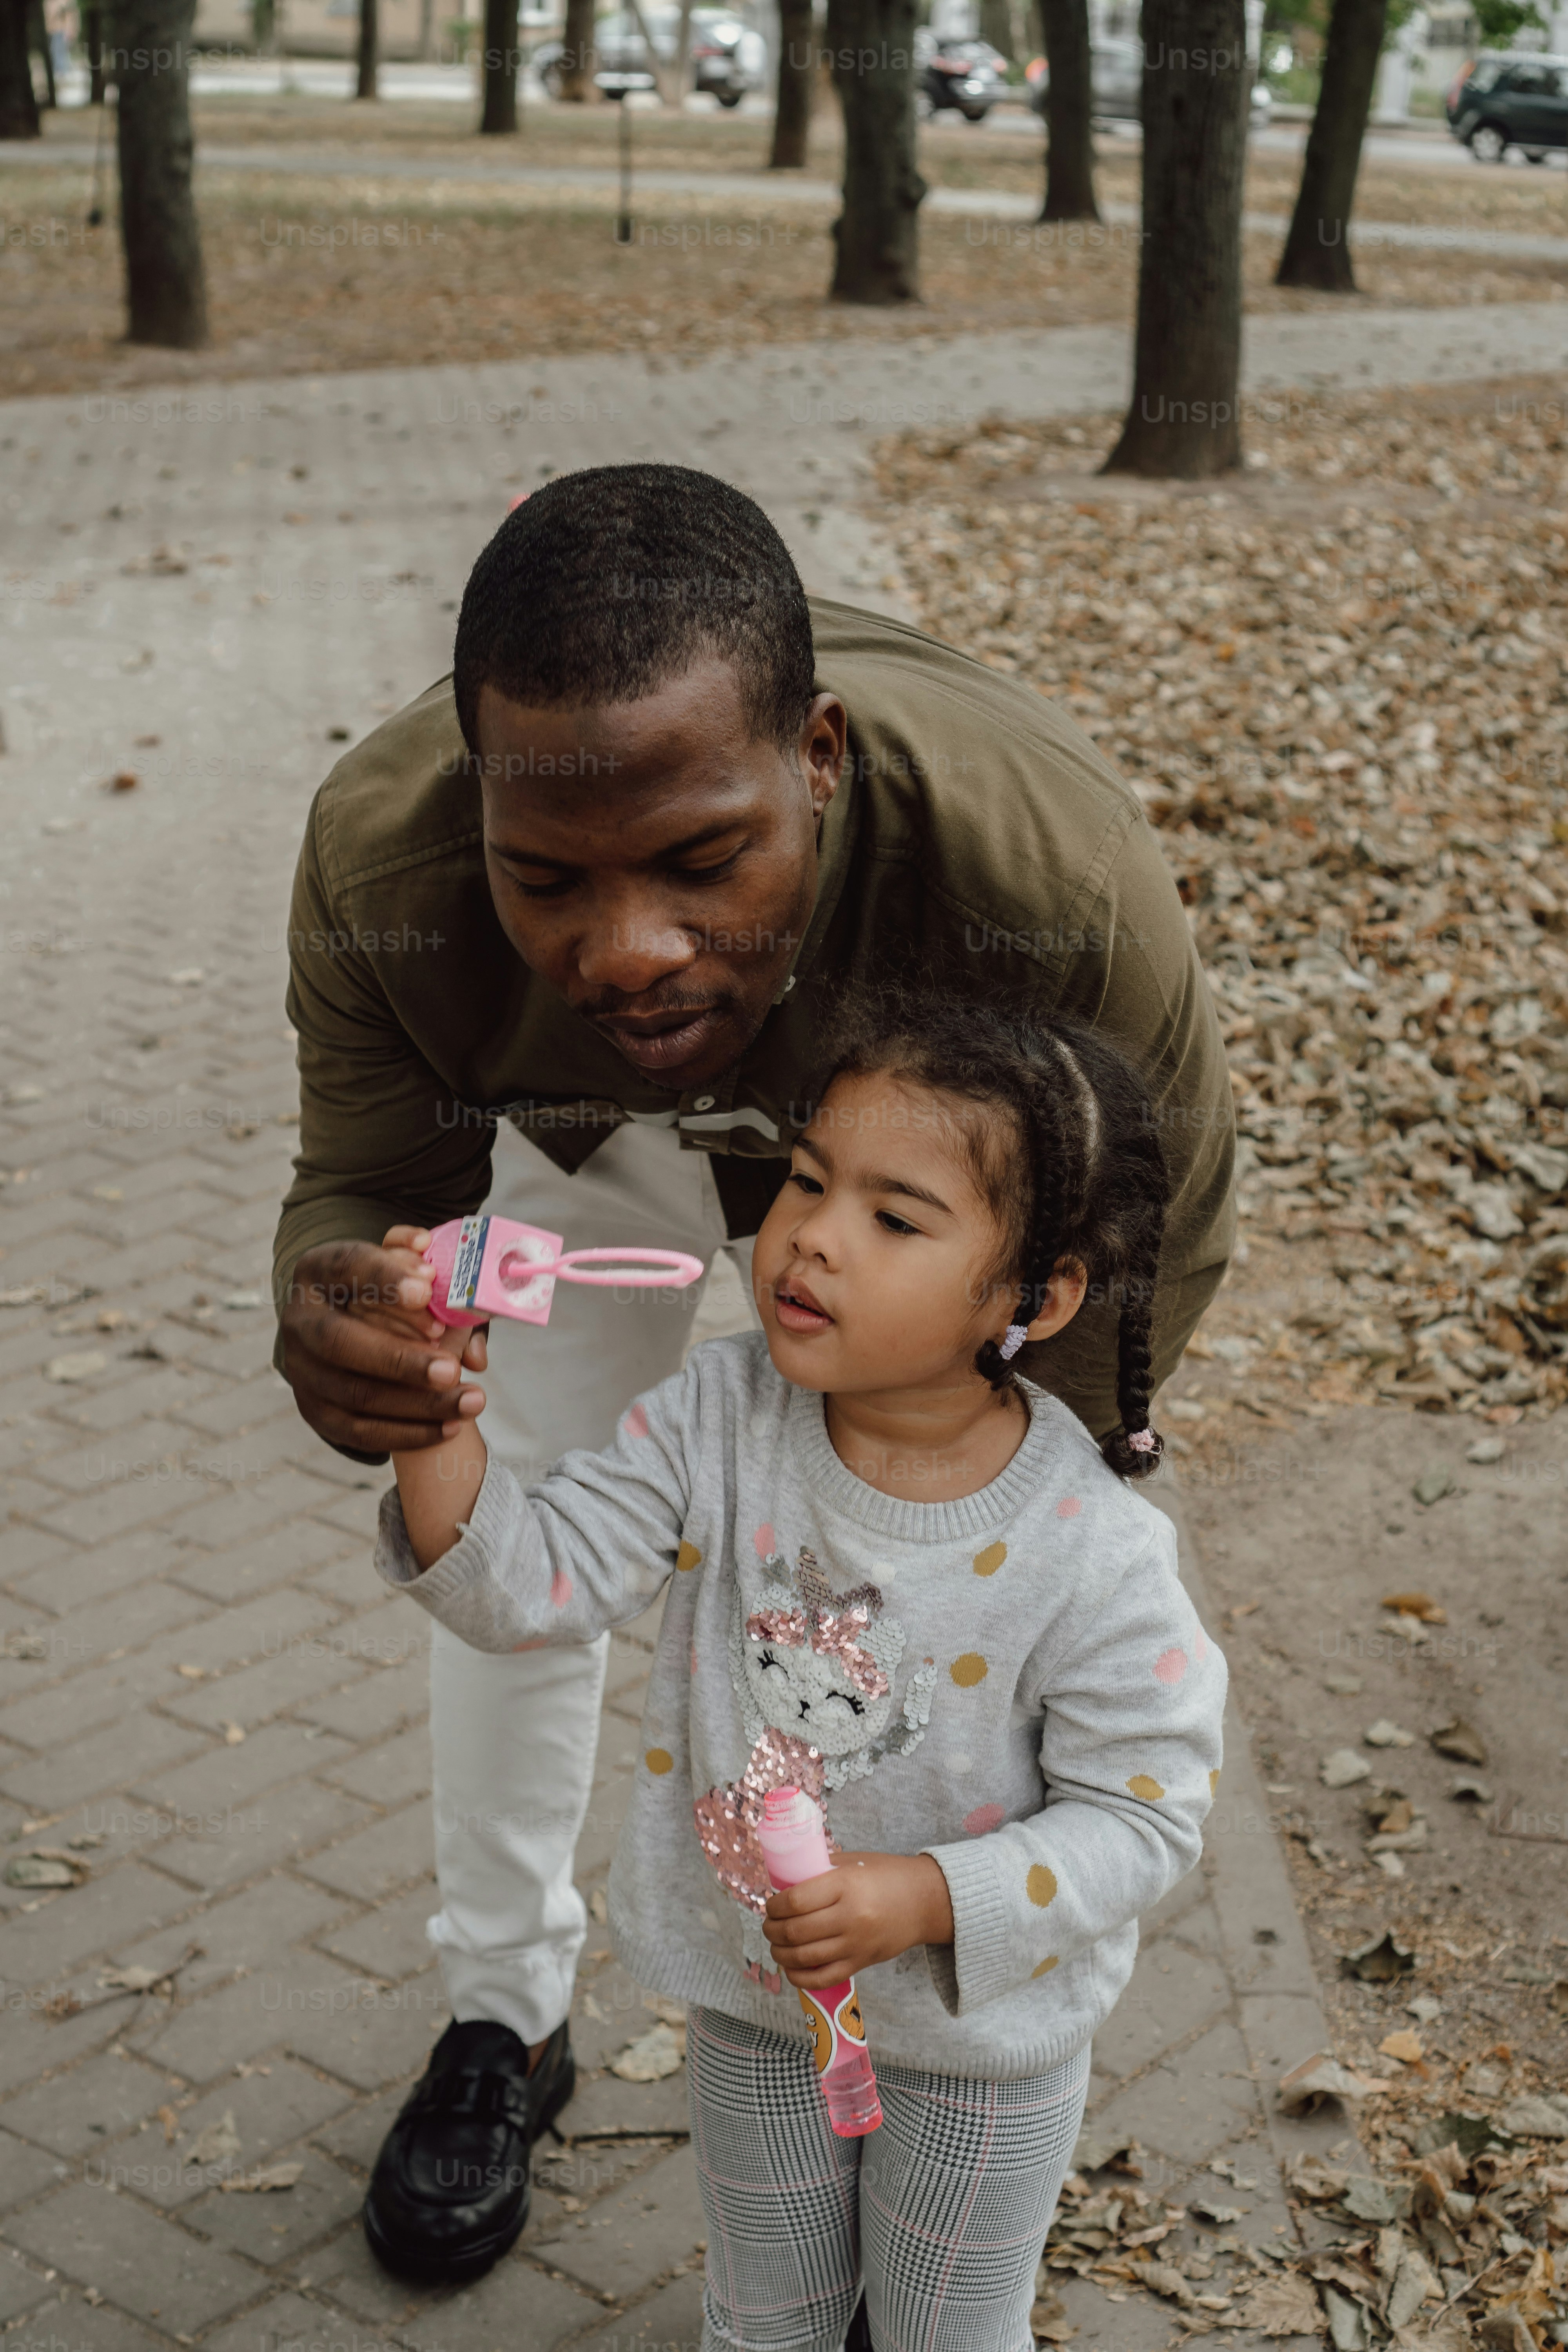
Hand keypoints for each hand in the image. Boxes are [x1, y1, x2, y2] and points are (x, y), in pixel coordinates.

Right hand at [280, 1227, 488, 1457]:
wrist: (351, 1330)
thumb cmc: (391, 1294)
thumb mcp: (404, 1270)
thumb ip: (424, 1270)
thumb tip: (443, 1287)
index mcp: (319, 1270)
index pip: (346, 1266)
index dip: (385, 1279)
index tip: (428, 1290)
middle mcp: (300, 1319)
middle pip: (339, 1341)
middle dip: (399, 1358)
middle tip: (452, 1369)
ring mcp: (301, 1369)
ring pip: (354, 1394)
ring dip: (418, 1403)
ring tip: (471, 1401)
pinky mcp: (314, 1411)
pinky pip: (359, 1431)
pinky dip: (408, 1433)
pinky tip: (450, 1426)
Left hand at [763, 1852, 953, 1989]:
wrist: (924, 1901)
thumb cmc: (886, 1875)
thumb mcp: (853, 1862)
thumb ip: (821, 1870)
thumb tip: (785, 1883)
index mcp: (846, 1885)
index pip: (796, 1901)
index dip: (775, 1906)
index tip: (771, 1905)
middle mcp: (850, 1917)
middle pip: (796, 1932)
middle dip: (772, 1930)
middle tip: (769, 1925)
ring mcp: (856, 1944)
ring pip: (805, 1958)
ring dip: (781, 1953)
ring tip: (776, 1944)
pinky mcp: (861, 1963)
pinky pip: (823, 1978)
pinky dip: (800, 1978)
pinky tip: (791, 1968)